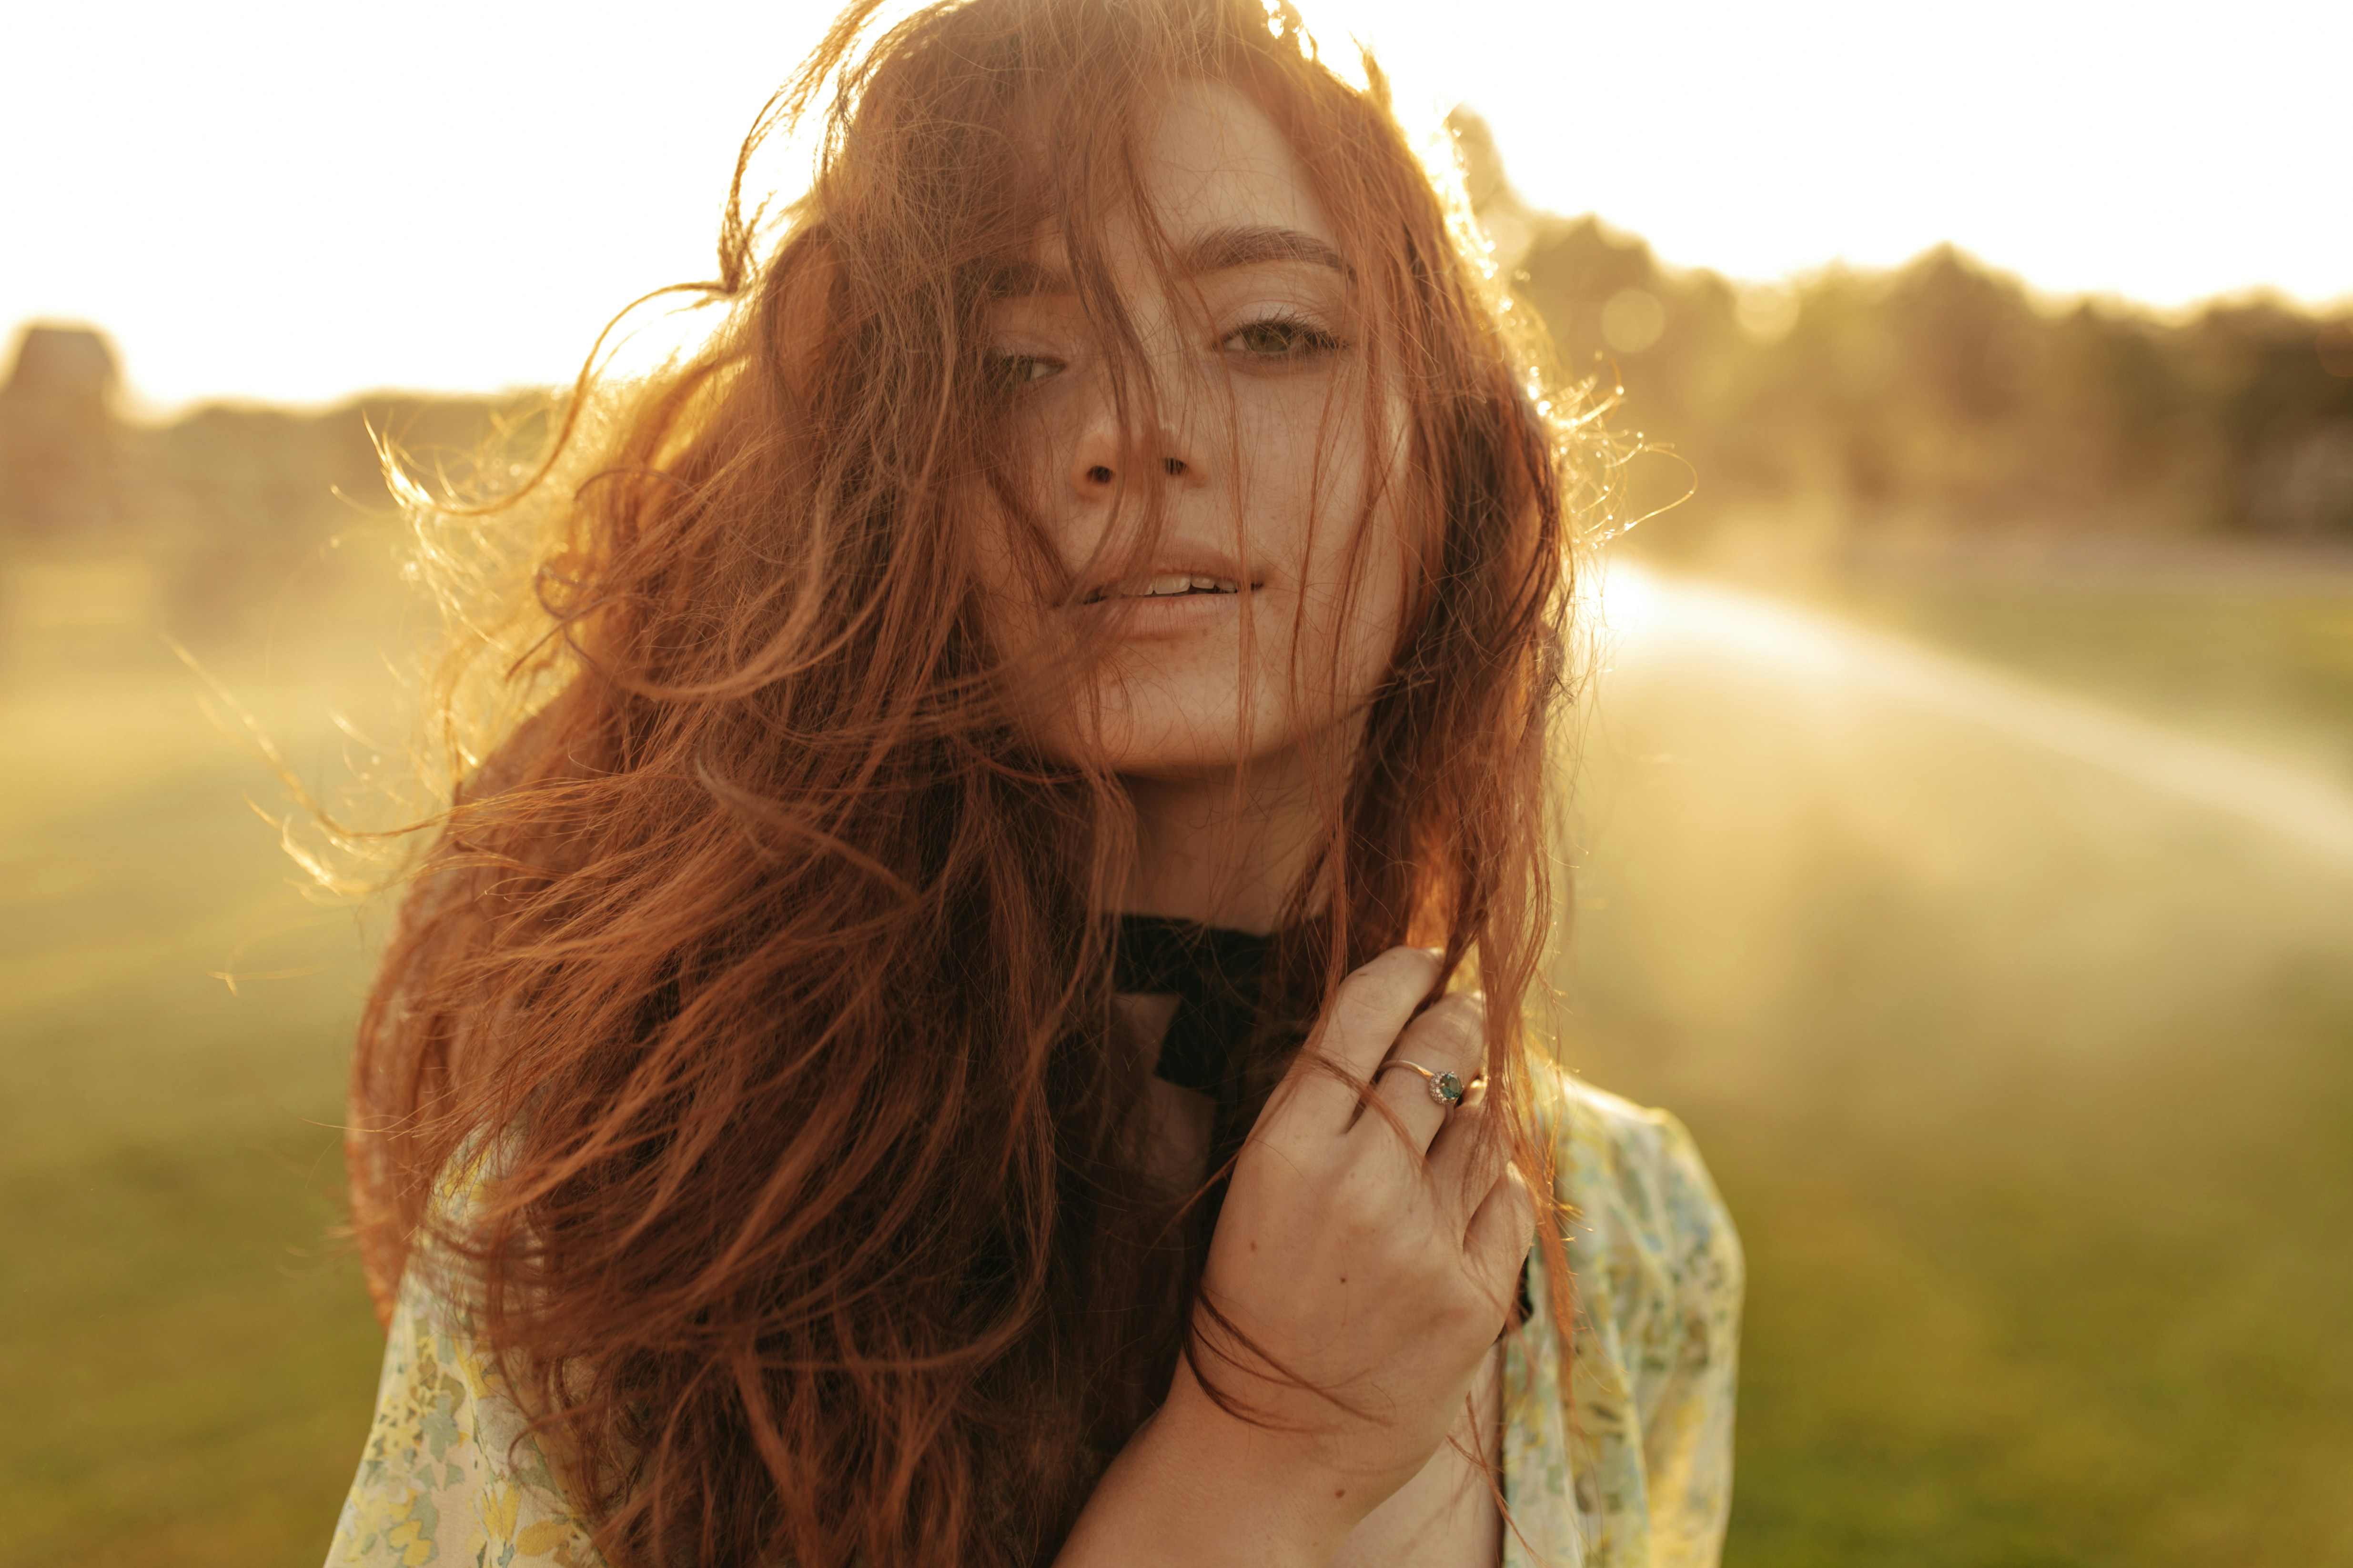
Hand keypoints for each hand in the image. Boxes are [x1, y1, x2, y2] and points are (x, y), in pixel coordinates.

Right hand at [1055, 946, 1533, 1567]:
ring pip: (1485, 1123)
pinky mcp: (1476, 1293)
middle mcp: (1359, 1182)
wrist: (1270, 1437)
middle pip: (1443, 1050)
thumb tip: (1411, 1009)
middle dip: (1461, 1022)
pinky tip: (1452, 1216)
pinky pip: (1510, 1196)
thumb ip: (1326, 1102)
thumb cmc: (1256, 1297)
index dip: (1406, 968)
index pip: (1364, 1012)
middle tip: (1463, 1017)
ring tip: (1432, 1153)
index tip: (1429, 954)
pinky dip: (1492, 1191)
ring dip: (1471, 1119)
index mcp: (1286, 1147)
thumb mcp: (1261, 1184)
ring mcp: (1424, 1239)